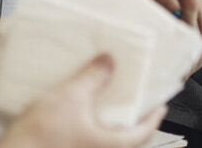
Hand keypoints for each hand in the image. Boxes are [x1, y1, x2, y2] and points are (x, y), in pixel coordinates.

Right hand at [0, 54, 166, 147]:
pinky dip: (84, 125)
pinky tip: (73, 110)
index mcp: (112, 145)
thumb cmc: (41, 139)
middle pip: (124, 135)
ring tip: (100, 97)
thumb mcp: (72, 97)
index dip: (155, 114)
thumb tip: (109, 62)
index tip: (160, 103)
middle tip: (129, 95)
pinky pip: (83, 139)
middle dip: (128, 115)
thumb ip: (94, 77)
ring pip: (102, 138)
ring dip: (104, 119)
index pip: (146, 130)